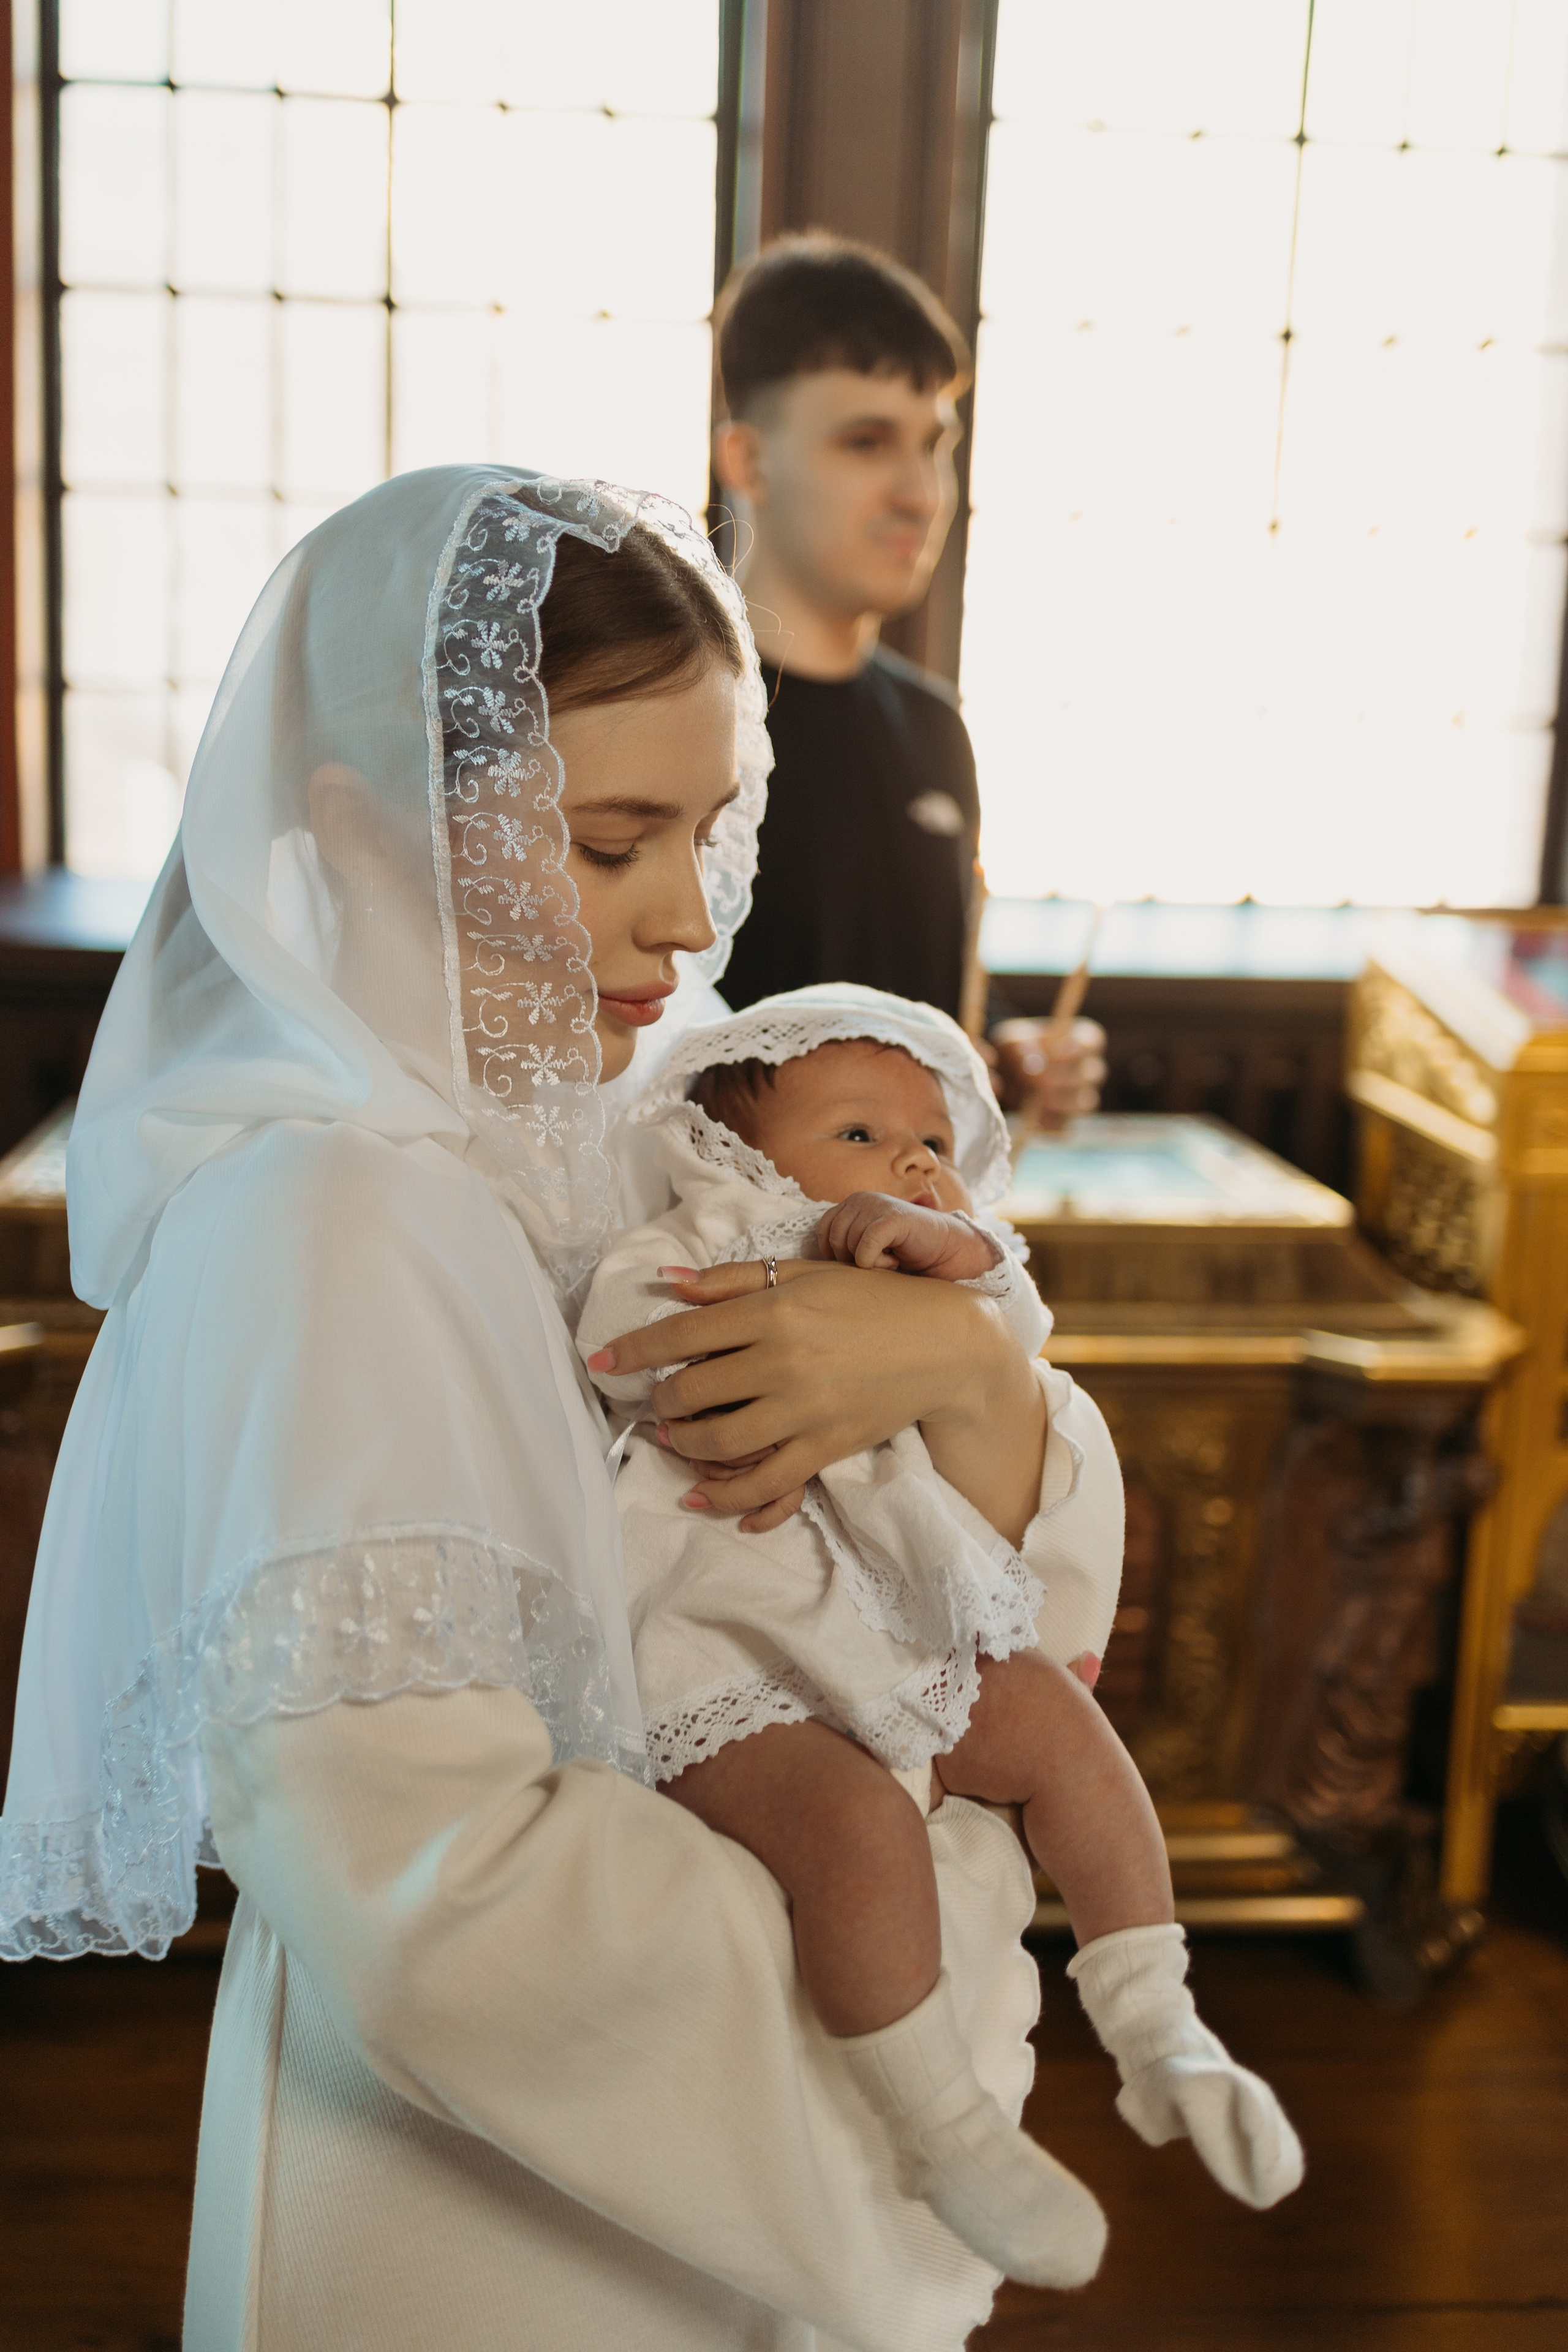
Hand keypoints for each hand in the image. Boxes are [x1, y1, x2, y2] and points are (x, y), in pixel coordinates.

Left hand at [594, 1257, 1045, 1541]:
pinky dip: (726, 1496)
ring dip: (682, 1444)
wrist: (943, 1345)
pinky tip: (701, 1495)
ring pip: (717, 1440)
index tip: (601, 1363)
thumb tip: (669, 1281)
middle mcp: (782, 1360)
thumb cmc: (869, 1302)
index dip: (632, 1351)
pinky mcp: (825, 1447)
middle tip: (657, 1401)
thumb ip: (731, 1282)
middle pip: (690, 1390)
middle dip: (659, 1401)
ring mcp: (804, 1409)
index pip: (680, 1334)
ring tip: (674, 1437)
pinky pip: (764, 1483)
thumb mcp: (803, 1275)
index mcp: (773, 1310)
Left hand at [815, 1191, 998, 1280]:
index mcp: (852, 1204)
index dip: (836, 1254)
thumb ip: (844, 1247)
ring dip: (869, 1263)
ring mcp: (877, 1205)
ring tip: (892, 1259)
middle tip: (880, 1262)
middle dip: (851, 1260)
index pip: (823, 1231)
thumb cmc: (907, 1254)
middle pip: (833, 1239)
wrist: (949, 1251)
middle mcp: (861, 1199)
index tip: (860, 1264)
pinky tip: (897, 1259)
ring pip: (849, 1245)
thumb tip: (809, 1269)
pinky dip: (878, 1263)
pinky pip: (865, 1248)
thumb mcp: (867, 1248)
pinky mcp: (893, 1218)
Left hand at [990, 1017, 1106, 1130]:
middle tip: (1041, 1081)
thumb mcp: (1010, 1042)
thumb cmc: (1014, 1051)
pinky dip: (1052, 1124)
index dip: (1078, 1049)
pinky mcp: (1067, 1120)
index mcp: (1081, 1042)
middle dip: (1067, 1078)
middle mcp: (1088, 1070)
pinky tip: (1035, 1117)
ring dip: (1062, 1103)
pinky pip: (1067, 1127)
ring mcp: (1082, 1097)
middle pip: (1094, 1074)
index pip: (1093, 1043)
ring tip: (1039, 1100)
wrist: (1005, 1078)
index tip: (1054, 1054)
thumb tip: (1030, 1057)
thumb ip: (1019, 1045)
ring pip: (1086, 1103)